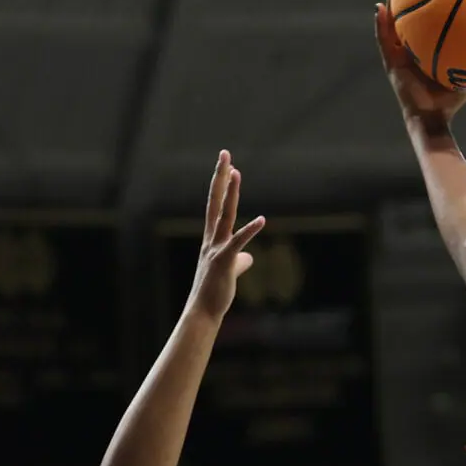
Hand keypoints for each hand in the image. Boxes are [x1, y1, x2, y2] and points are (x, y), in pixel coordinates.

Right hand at [187, 151, 265, 319]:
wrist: (204, 312)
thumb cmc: (215, 293)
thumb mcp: (229, 271)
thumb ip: (239, 261)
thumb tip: (249, 257)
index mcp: (212, 239)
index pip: (216, 206)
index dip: (222, 185)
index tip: (229, 166)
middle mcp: (211, 239)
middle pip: (216, 201)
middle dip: (221, 177)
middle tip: (225, 154)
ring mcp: (216, 249)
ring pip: (224, 215)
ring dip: (230, 194)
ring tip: (237, 172)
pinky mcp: (224, 262)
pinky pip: (238, 242)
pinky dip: (249, 230)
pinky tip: (262, 219)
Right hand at [376, 3, 465, 128]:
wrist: (432, 117)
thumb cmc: (450, 101)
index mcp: (425, 55)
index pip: (424, 30)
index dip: (425, 13)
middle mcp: (411, 55)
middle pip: (407, 26)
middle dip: (408, 7)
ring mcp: (399, 58)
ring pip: (391, 30)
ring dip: (389, 12)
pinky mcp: (391, 64)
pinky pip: (383, 40)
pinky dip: (380, 25)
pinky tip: (380, 8)